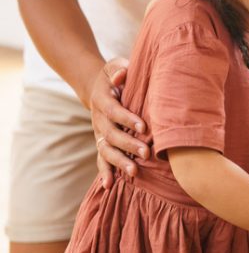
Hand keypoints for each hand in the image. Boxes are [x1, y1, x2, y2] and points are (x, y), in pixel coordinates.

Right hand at [90, 58, 147, 187]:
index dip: (127, 119)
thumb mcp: (114, 66)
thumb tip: (122, 74)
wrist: (98, 87)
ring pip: (106, 150)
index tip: (143, 127)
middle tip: (146, 153)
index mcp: (103, 99)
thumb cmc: (115, 75)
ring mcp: (99, 133)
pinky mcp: (101, 143)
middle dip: (128, 145)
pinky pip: (101, 159)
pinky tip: (109, 186)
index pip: (114, 111)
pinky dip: (104, 172)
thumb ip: (119, 69)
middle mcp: (99, 119)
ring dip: (118, 162)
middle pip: (111, 134)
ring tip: (134, 172)